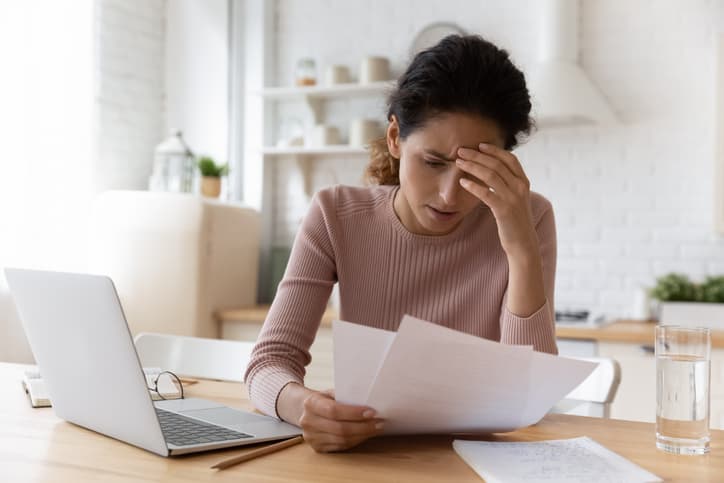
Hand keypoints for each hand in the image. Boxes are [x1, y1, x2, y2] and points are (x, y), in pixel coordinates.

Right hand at [298, 389, 383, 452]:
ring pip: (342, 440)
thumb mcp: (330, 392)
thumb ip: (345, 395)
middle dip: (363, 427)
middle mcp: (308, 421)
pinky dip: (356, 441)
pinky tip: (365, 435)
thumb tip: (368, 399)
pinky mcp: (317, 448)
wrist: (305, 410)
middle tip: (379, 422)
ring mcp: (311, 437)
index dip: (354, 413)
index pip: (334, 410)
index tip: (372, 412)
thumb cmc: (324, 399)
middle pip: (339, 428)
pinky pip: (341, 447)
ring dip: (362, 435)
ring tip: (376, 428)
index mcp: (311, 403)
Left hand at [455, 143, 537, 259]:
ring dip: (472, 166)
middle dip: (477, 155)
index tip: (479, 145)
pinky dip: (472, 185)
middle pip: (496, 164)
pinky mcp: (504, 210)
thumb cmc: (515, 221)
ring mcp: (513, 198)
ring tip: (458, 163)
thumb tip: (493, 171)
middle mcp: (520, 187)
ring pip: (490, 175)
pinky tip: (462, 182)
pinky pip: (485, 193)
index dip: (494, 150)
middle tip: (461, 151)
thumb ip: (508, 184)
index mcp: (523, 182)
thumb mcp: (516, 199)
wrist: (523, 243)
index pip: (510, 159)